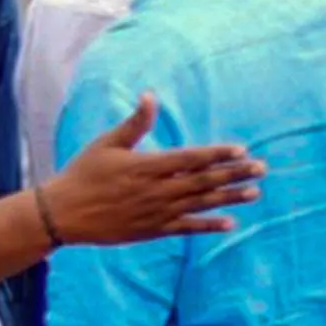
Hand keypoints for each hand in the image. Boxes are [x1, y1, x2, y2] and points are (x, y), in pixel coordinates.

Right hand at [38, 97, 263, 245]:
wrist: (63, 215)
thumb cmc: (84, 174)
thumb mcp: (107, 143)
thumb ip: (135, 123)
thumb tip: (151, 95)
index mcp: (147, 166)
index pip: (191, 159)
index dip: (217, 154)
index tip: (241, 150)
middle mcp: (157, 190)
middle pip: (203, 181)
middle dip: (234, 174)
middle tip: (261, 168)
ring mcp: (156, 212)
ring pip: (201, 204)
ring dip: (230, 197)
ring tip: (255, 192)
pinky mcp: (152, 230)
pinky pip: (187, 228)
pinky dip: (209, 225)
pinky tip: (231, 222)